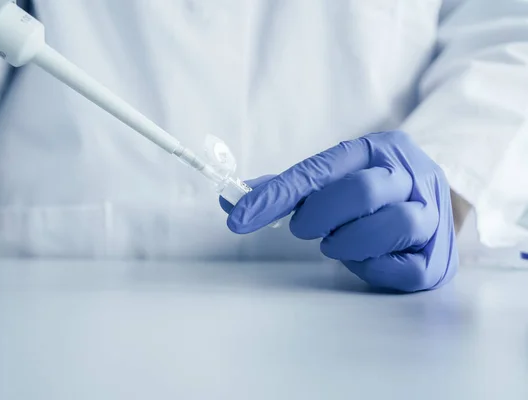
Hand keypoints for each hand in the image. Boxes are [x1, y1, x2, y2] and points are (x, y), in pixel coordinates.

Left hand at [223, 131, 458, 292]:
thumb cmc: (374, 194)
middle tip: (304, 229)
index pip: (321, 169)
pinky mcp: (440, 257)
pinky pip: (407, 269)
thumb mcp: (337, 178)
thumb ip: (289, 189)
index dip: (277, 195)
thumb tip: (230, 201)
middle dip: (321, 215)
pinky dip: (375, 269)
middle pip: (361, 191)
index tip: (239, 218)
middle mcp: (413, 175)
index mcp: (380, 149)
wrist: (438, 206)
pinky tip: (366, 259)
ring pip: (392, 225)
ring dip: (350, 242)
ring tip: (338, 244)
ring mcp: (433, 215)